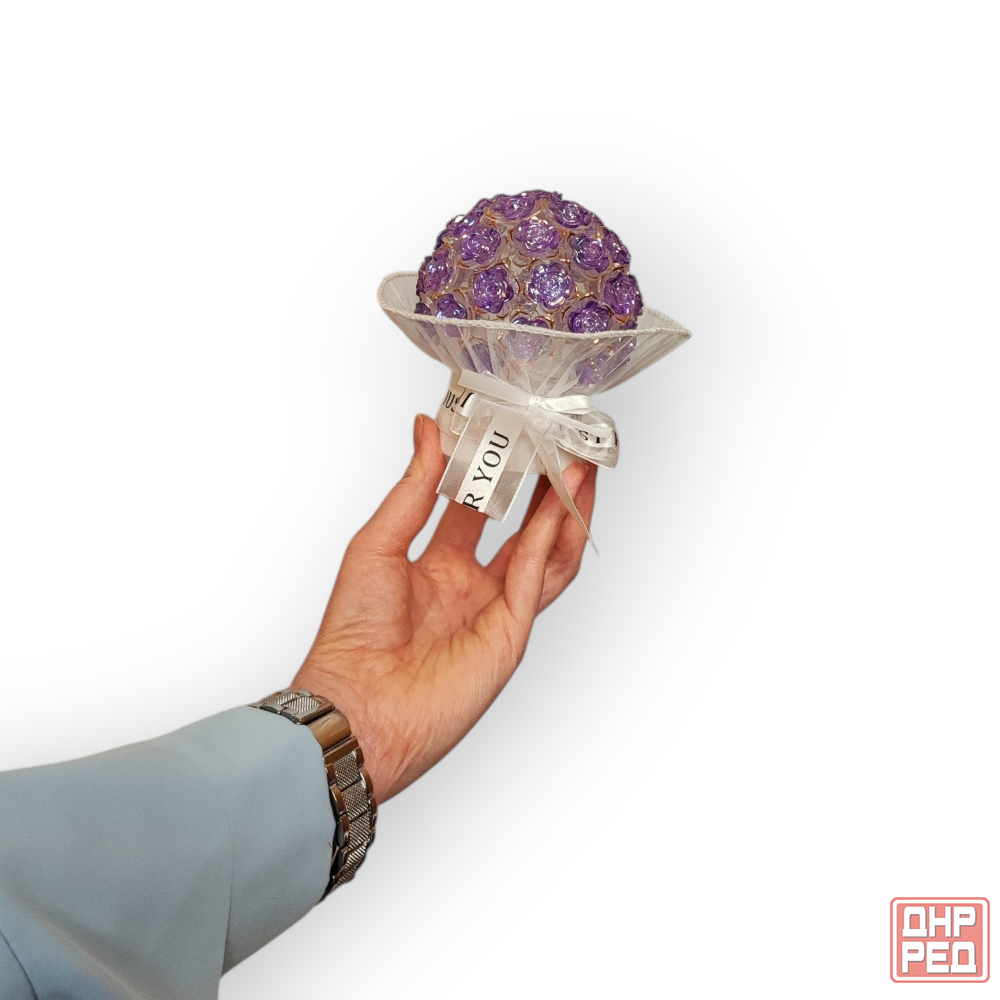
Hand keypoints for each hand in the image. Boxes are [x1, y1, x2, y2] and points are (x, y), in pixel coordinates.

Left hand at [293, 414, 596, 801]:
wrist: (355, 706)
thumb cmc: (352, 634)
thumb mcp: (377, 543)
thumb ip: (413, 488)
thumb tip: (428, 428)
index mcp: (437, 566)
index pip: (476, 509)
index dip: (494, 472)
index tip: (506, 431)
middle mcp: (471, 587)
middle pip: (522, 530)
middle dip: (545, 489)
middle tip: (561, 446)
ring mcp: (494, 612)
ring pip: (546, 555)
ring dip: (564, 513)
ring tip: (577, 468)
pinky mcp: (510, 637)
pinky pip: (537, 583)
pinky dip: (547, 545)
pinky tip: (556, 509)